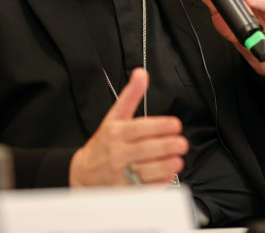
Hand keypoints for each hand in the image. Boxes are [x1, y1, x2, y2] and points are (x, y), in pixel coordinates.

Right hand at [68, 68, 187, 186]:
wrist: (82, 173)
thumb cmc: (103, 143)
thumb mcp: (114, 116)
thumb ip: (130, 96)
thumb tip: (141, 73)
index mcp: (116, 133)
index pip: (139, 128)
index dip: (159, 126)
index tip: (176, 124)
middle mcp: (117, 153)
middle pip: (145, 149)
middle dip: (167, 146)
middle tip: (182, 143)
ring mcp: (120, 174)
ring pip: (145, 171)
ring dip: (164, 165)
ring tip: (178, 160)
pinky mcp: (124, 191)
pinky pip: (143, 189)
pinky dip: (157, 183)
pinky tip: (168, 175)